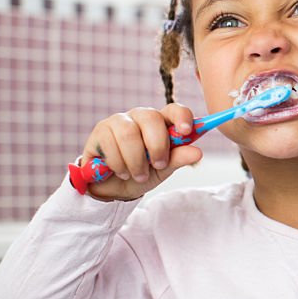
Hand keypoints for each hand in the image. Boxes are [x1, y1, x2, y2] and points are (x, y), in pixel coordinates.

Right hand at [79, 103, 202, 200]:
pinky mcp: (100, 131)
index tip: (186, 131)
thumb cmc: (142, 173)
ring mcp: (118, 121)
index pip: (174, 110)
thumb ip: (178, 159)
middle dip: (157, 146)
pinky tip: (121, 172)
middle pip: (151, 119)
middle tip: (158, 165)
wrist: (113, 188)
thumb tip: (198, 152)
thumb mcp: (163, 170)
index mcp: (161, 122)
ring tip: (138, 175)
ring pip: (129, 134)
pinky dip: (118, 164)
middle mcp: (140, 116)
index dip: (181, 117)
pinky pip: (110, 144)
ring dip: (136, 160)